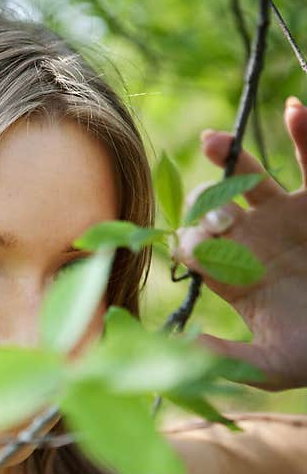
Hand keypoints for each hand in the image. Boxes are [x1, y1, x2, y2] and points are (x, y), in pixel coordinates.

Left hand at [174, 95, 306, 390]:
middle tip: (221, 222)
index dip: (187, 243)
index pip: (192, 249)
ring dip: (231, 158)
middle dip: (205, 208)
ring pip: (250, 177)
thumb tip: (179, 346)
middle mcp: (250, 241)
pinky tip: (296, 107)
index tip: (196, 248)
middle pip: (211, 208)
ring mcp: (284, 219)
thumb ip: (224, 357)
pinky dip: (305, 133)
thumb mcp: (268, 366)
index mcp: (230, 275)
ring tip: (212, 141)